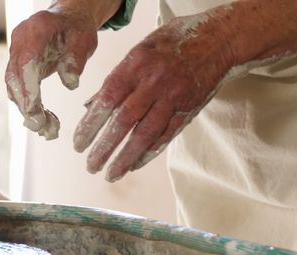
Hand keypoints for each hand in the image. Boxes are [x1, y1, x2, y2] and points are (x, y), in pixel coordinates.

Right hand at [5, 7, 99, 139]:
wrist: (67, 19)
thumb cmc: (77, 28)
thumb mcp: (84, 39)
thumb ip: (76, 59)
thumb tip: (71, 84)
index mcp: (37, 30)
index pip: (26, 62)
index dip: (28, 88)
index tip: (34, 112)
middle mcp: (20, 40)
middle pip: (15, 78)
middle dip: (27, 106)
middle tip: (43, 128)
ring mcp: (16, 53)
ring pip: (14, 87)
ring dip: (29, 111)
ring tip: (49, 130)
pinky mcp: (17, 65)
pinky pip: (19, 89)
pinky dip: (30, 106)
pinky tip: (45, 121)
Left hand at [75, 13, 236, 181]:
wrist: (218, 39)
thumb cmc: (173, 42)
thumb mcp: (139, 50)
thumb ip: (116, 78)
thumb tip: (90, 106)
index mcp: (136, 63)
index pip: (107, 99)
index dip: (91, 125)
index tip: (78, 143)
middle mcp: (154, 82)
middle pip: (125, 121)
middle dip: (105, 147)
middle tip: (90, 165)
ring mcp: (173, 97)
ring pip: (146, 134)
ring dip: (125, 157)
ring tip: (110, 173)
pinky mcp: (188, 109)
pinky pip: (166, 136)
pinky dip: (149, 152)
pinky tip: (134, 165)